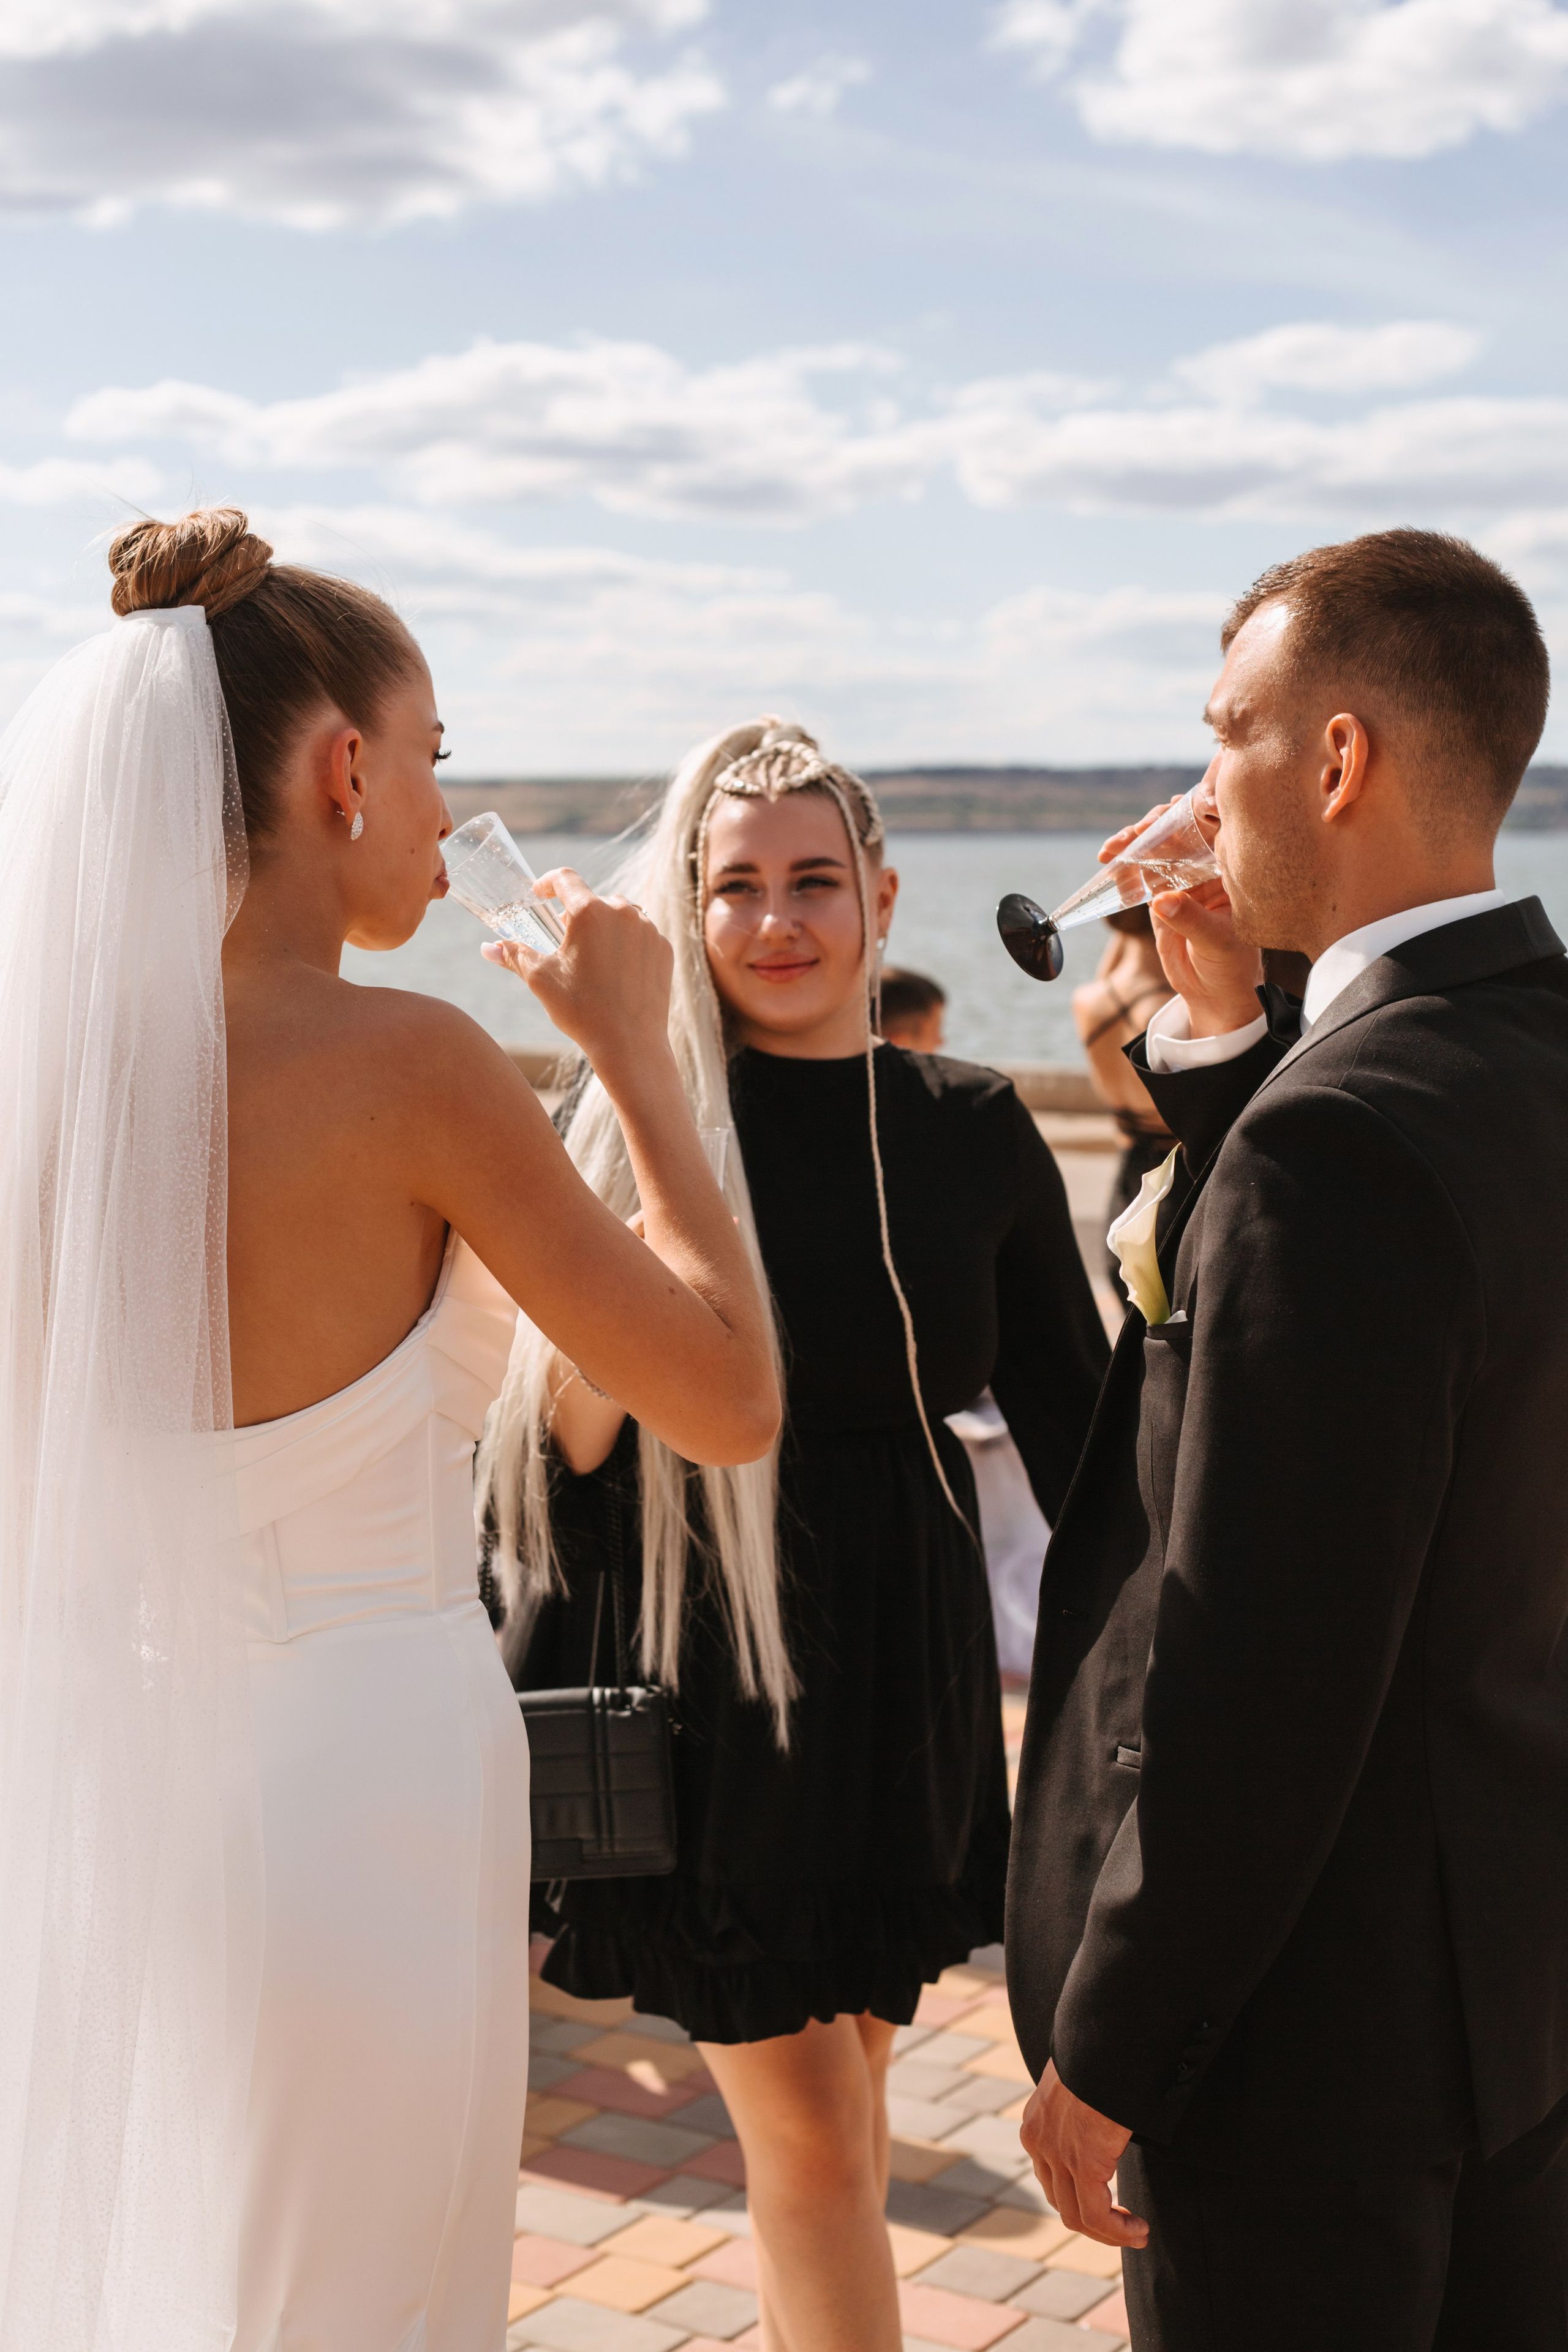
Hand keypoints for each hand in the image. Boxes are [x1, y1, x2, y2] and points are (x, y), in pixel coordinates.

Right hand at [481, 870, 673, 1083]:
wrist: (630, 1045)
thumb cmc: (582, 1011)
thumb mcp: (541, 980)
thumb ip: (514, 955)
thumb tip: (488, 948)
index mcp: (589, 912)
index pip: (565, 878)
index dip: (548, 882)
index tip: (540, 893)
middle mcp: (623, 912)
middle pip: (593, 900)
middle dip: (577, 916)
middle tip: (566, 943)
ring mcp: (648, 930)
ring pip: (621, 916)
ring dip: (605, 928)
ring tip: (593, 959)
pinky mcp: (664, 948)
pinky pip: (641, 935)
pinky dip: (627, 945)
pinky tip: (617, 972)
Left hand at [1018, 2061, 1146, 2250]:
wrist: (1107, 2034)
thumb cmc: (1103, 2050)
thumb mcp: (1081, 2081)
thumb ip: (1081, 2106)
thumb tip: (1100, 2120)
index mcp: (1036, 2121)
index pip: (1050, 2177)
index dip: (1079, 2199)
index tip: (1110, 2207)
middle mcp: (1038, 2140)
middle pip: (1061, 2201)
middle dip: (1096, 2221)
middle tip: (1127, 2227)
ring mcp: (1057, 2153)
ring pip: (1077, 2216)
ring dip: (1109, 2232)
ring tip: (1137, 2232)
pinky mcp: (1082, 2161)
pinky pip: (1095, 2215)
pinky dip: (1118, 2230)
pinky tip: (1139, 2228)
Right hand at [1097, 802, 1260, 1040]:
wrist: (1214, 993)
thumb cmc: (1230, 966)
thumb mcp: (1217, 943)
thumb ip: (1192, 920)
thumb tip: (1162, 899)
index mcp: (1231, 868)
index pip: (1210, 827)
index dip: (1185, 816)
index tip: (1161, 822)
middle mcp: (1207, 867)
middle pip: (1177, 831)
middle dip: (1150, 828)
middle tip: (1129, 838)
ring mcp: (1183, 879)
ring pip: (1154, 848)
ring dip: (1130, 845)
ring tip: (1111, 854)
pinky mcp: (1161, 894)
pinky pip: (1139, 872)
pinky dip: (1123, 869)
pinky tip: (1111, 871)